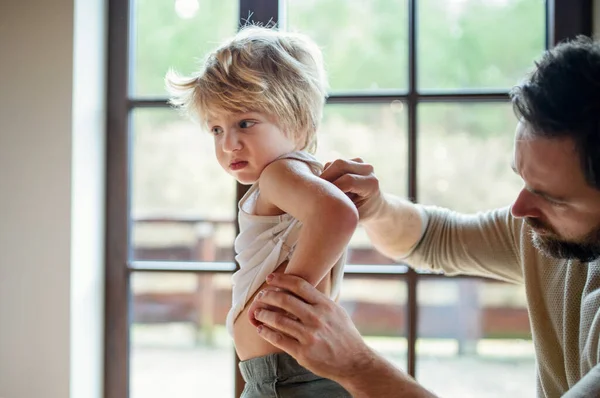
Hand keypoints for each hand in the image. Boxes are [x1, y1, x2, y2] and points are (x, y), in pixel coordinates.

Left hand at [252, 273, 374, 381]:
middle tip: (260, 297)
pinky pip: (279, 339)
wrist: (355, 362)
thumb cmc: (345, 335)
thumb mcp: (336, 312)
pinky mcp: (303, 353)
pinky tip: (261, 329)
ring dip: (264, 314)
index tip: (270, 279)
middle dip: (268, 296)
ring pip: (279, 320)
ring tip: (257, 313)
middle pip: (285, 300)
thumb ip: (319, 301)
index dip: (281, 280)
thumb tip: (300, 289)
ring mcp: (309, 336)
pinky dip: (266, 332)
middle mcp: (317, 318)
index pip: (299, 285)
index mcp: (325, 305)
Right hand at [320, 158, 382, 220]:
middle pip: (340, 164)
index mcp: (371, 184)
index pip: (347, 180)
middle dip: (325, 177)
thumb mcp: (353, 216)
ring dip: (325, 176)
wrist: (374, 207)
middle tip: (315, 192)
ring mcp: (361, 163)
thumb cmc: (362, 215)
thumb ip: (341, 207)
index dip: (332, 188)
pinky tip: (329, 187)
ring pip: (334, 164)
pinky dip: (327, 174)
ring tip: (324, 192)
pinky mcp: (352, 161)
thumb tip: (322, 203)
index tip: (322, 200)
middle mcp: (367, 170)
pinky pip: (333, 164)